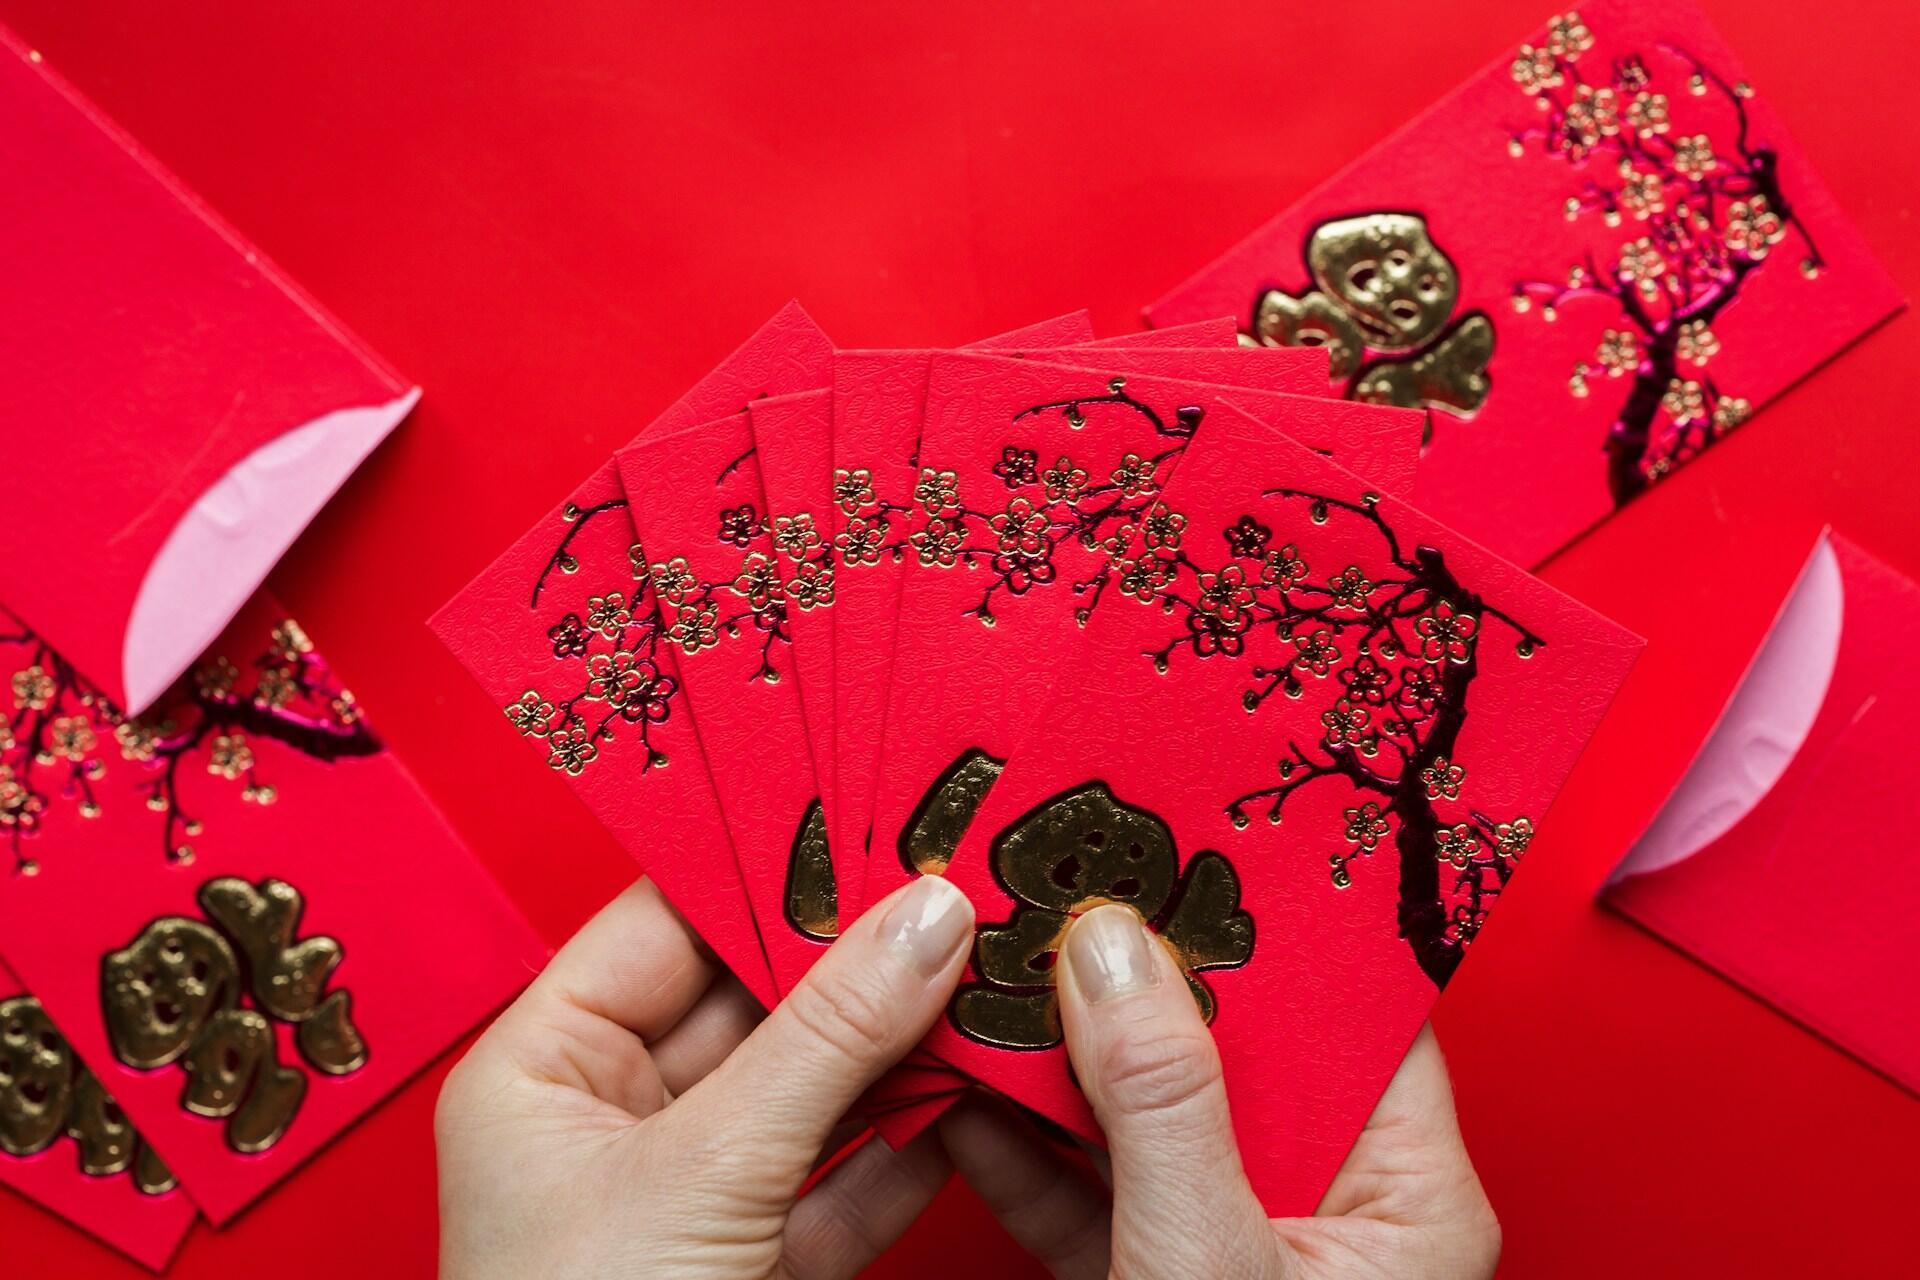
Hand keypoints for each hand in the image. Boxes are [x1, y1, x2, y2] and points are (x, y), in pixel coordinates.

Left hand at [435, 874, 974, 1278]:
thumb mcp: (705, 1173)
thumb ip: (828, 1040)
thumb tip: (924, 917)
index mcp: (542, 1069)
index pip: (665, 922)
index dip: (768, 867)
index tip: (871, 818)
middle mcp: (607, 1122)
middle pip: (750, 1001)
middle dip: (855, 958)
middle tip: (950, 890)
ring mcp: (685, 1197)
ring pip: (809, 1090)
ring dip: (896, 1048)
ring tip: (980, 977)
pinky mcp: (753, 1267)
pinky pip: (841, 1183)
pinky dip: (905, 1150)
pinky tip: (965, 1099)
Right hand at [939, 903, 1499, 1279]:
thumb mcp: (1211, 1264)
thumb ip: (1165, 1102)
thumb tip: (1115, 950)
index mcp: (1405, 1192)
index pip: (1353, 1010)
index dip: (1273, 918)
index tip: (1185, 835)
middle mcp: (1328, 1206)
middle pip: (1236, 1047)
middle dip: (1138, 971)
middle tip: (1065, 880)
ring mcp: (1235, 1244)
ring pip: (1148, 1111)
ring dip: (1064, 1050)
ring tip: (999, 960)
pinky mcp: (1155, 1279)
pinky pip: (1091, 1186)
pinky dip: (1024, 1143)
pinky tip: (967, 1084)